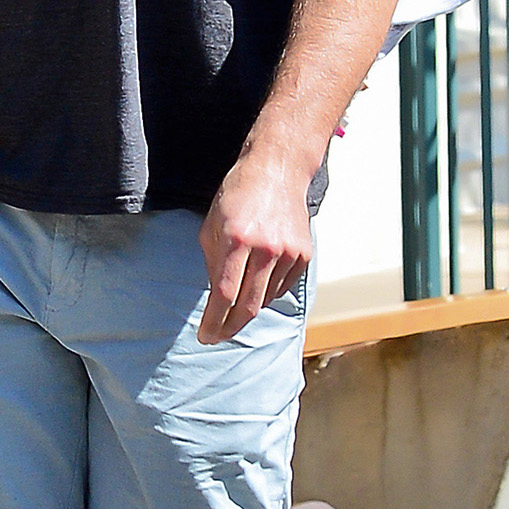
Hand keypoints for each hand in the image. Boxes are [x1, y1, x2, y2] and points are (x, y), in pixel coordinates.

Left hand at [197, 151, 312, 345]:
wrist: (277, 172)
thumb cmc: (237, 196)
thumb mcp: (212, 227)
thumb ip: (213, 265)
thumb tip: (216, 300)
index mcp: (237, 240)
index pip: (224, 294)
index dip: (213, 321)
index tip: (205, 336)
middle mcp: (266, 249)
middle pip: (248, 306)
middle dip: (230, 327)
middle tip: (217, 336)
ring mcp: (289, 253)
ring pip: (265, 299)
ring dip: (247, 306)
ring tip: (233, 302)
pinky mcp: (304, 255)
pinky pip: (281, 288)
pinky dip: (266, 292)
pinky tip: (256, 282)